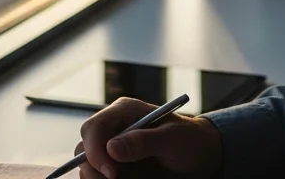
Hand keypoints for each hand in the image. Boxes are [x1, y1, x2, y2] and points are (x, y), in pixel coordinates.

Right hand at [75, 97, 223, 178]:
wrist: (201, 158)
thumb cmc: (188, 140)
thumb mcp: (171, 139)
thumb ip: (143, 141)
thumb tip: (111, 148)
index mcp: (123, 112)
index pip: (93, 128)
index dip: (95, 150)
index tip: (111, 172)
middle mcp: (113, 130)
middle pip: (84, 148)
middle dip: (92, 167)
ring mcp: (113, 151)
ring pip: (88, 167)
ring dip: (97, 178)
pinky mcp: (118, 169)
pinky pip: (100, 178)